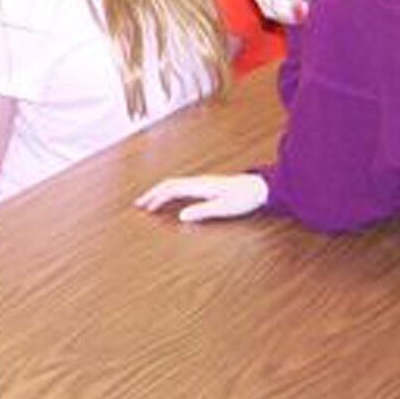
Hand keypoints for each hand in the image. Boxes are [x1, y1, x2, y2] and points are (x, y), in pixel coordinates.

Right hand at [136, 173, 268, 222]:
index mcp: (200, 186)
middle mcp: (198, 181)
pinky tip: (170, 198)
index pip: (171, 190)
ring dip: (160, 192)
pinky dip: (170, 192)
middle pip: (169, 184)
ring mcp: (202, 182)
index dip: (156, 198)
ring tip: (150, 201)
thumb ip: (202, 211)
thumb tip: (181, 216)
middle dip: (152, 193)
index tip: (145, 208)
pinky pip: (182, 186)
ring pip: (174, 184)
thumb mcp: (224, 208)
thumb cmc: (244, 198)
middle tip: (139, 204)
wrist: (260, 187)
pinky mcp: (206, 185)